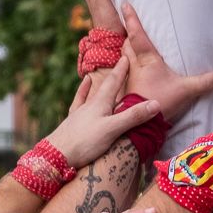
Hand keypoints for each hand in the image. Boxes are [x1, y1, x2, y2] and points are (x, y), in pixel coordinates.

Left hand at [43, 58, 163, 169]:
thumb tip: (156, 103)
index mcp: (100, 103)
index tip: (126, 57)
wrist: (56, 155)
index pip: (113, 82)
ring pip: (89, 96)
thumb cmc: (85, 142)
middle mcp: (89, 105)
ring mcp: (79, 114)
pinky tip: (78, 98)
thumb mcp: (113, 129)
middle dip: (113, 77)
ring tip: (91, 78)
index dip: (121, 70)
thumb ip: (133, 116)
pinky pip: (76, 107)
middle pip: (103, 87)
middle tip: (119, 64)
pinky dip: (78, 99)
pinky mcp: (72, 124)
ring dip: (93, 87)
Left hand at [120, 4, 212, 122]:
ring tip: (130, 46)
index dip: (132, 18)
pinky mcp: (126, 90)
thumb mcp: (186, 90)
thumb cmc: (160, 101)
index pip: (137, 34)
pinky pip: (123, 74)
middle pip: (126, 44)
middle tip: (129, 27)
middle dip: (127, 34)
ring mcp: (128, 78)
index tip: (125, 4)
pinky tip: (131, 73)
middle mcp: (134, 65)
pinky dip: (125, 69)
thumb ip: (205, 82)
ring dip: (125, 51)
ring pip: (123, 58)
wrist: (140, 125)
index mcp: (147, 59)